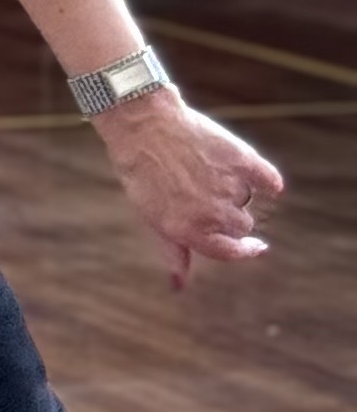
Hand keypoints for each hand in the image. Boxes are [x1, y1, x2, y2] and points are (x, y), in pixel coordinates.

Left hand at [96, 90, 283, 294]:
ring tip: (204, 169)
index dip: (244, 250)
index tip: (256, 246)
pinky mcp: (242, 160)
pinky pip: (269, 179)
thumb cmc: (143, 173)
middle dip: (228, 214)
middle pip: (241, 225)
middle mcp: (213, 214)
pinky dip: (268, 180)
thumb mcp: (153, 217)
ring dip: (236, 190)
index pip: (231, 252)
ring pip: (248, 200)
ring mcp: (229, 187)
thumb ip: (173, 252)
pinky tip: (257, 175)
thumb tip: (178, 287)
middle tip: (202, 190)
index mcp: (190, 232)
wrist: (143, 125)